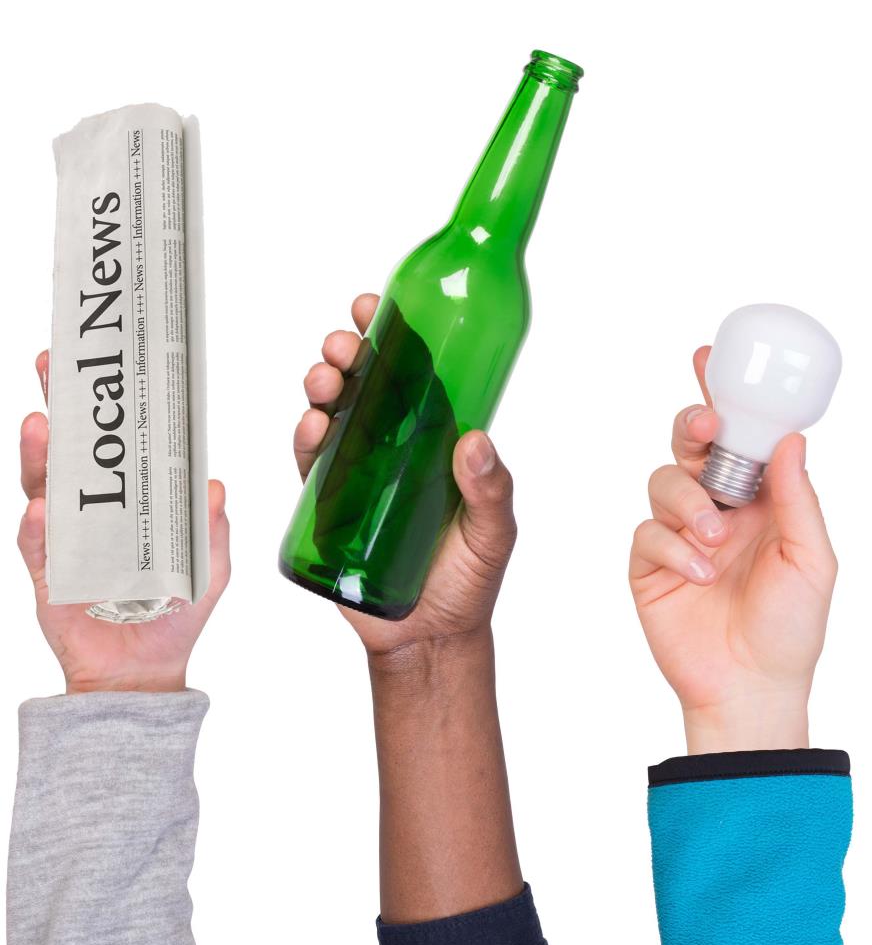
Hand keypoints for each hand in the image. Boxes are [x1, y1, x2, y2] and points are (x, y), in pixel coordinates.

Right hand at [16, 351, 230, 693]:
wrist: (142, 670)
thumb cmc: (177, 612)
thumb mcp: (211, 567)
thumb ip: (212, 528)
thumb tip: (212, 486)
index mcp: (136, 498)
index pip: (121, 441)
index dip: (114, 403)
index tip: (112, 363)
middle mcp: (96, 507)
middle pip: (74, 445)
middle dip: (62, 402)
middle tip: (54, 363)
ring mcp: (67, 535)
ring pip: (46, 483)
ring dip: (42, 453)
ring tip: (42, 425)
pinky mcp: (47, 570)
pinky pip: (39, 544)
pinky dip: (41, 527)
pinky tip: (44, 511)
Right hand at [292, 294, 517, 670]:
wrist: (429, 638)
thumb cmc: (469, 581)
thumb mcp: (495, 532)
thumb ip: (490, 490)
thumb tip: (474, 440)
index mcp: (436, 441)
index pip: (414, 376)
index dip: (393, 336)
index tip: (378, 306)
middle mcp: (394, 448)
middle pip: (366, 385)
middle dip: (349, 354)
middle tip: (346, 341)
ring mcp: (358, 475)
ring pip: (333, 415)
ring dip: (323, 388)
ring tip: (327, 378)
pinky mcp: (327, 508)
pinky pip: (309, 465)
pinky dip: (305, 439)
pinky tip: (312, 424)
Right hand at [628, 347, 835, 753]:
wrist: (753, 689)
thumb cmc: (793, 629)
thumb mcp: (812, 559)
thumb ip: (797, 498)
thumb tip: (791, 438)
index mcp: (762, 499)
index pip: (741, 435)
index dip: (723, 394)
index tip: (709, 355)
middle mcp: (719, 507)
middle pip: (691, 443)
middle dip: (694, 423)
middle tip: (708, 426)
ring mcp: (680, 534)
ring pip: (663, 480)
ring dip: (688, 501)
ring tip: (714, 538)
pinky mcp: (650, 565)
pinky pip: (647, 532)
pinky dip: (672, 546)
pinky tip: (699, 573)